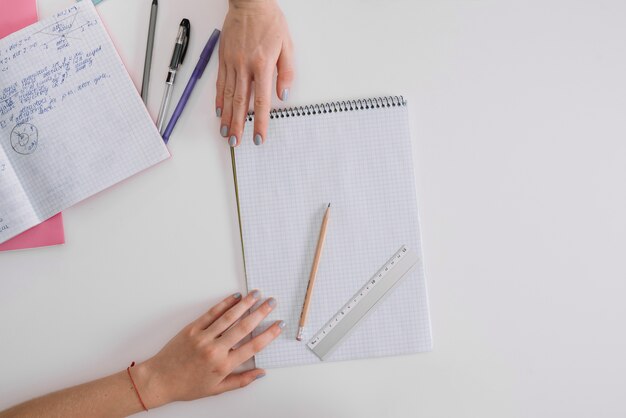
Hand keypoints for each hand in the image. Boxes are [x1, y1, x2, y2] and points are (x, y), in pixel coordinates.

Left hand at [132, 291, 283, 407]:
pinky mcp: (192, 329)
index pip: (253, 346)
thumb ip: (241, 380)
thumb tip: (261, 373)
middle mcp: (215, 350)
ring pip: (229, 317)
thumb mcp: (217, 388)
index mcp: (224, 365)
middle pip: (244, 327)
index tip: (279, 324)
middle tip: (272, 302)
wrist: (160, 380)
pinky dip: (224, 304)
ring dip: (245, 303)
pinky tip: (235, 297)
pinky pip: (212, 313)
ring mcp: (203, 337)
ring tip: (256, 294)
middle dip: (261, 313)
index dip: (269, 334)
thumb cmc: (188, 386)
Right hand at [216, 0, 294, 146]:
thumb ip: (286, 72)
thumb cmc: (270, 22)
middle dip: (238, 126)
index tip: (258, 137)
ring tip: (225, 133)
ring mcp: (231, 63)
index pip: (261, 101)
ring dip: (226, 117)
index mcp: (262, 65)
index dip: (259, 122)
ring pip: (228, 96)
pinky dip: (219, 99)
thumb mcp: (287, 46)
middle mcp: (244, 67)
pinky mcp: (223, 58)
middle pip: (240, 103)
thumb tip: (284, 95)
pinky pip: (220, 83)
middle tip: (235, 142)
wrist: (250, 3)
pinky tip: (218, 111)